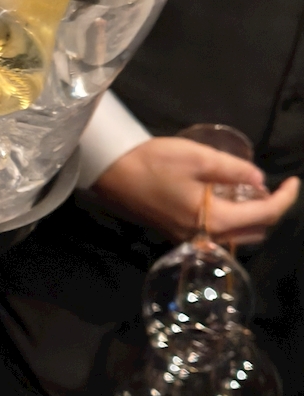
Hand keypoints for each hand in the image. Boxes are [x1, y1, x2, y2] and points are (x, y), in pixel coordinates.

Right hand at [91, 137, 299, 244]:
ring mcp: (190, 238)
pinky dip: (232, 218)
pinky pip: (218, 232)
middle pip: (255, 232)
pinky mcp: (177, 233)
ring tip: (252, 190)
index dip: (285, 198)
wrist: (110, 173)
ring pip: (237, 236)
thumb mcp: (197, 157)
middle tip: (274, 186)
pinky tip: (226, 197)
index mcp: (215, 219)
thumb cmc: (153, 163)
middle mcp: (206, 236)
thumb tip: (260, 180)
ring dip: (253, 217)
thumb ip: (233, 170)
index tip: (294, 180)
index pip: (265, 215)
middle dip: (271, 210)